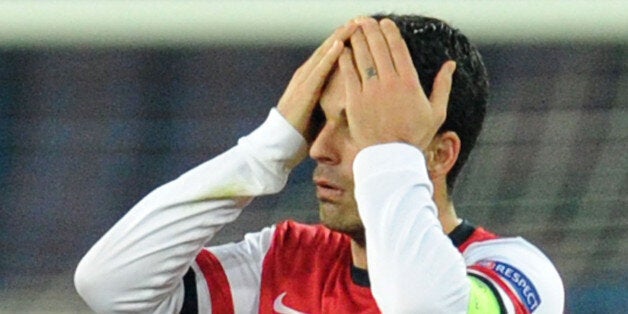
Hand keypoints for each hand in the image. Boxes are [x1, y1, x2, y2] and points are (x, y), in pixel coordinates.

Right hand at [277, 21, 356, 141]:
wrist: (280, 144)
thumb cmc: (302, 131)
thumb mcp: (321, 111)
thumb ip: (332, 99)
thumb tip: (352, 98)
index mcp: (311, 79)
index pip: (330, 54)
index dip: (344, 40)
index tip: (360, 29)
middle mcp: (306, 74)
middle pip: (328, 48)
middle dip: (343, 33)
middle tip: (359, 19)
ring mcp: (303, 80)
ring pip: (324, 53)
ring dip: (339, 37)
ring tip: (353, 24)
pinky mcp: (304, 90)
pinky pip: (320, 69)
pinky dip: (330, 56)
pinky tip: (341, 44)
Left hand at [339, 18, 455, 151]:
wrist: (391, 158)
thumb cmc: (415, 137)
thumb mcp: (436, 112)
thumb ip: (442, 86)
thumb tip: (451, 64)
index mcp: (409, 82)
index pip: (398, 49)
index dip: (390, 33)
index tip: (386, 23)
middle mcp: (389, 83)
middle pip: (378, 48)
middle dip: (371, 30)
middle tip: (366, 20)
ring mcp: (370, 91)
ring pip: (362, 57)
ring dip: (358, 40)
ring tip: (354, 29)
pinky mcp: (355, 101)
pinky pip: (348, 74)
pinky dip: (346, 60)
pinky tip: (344, 50)